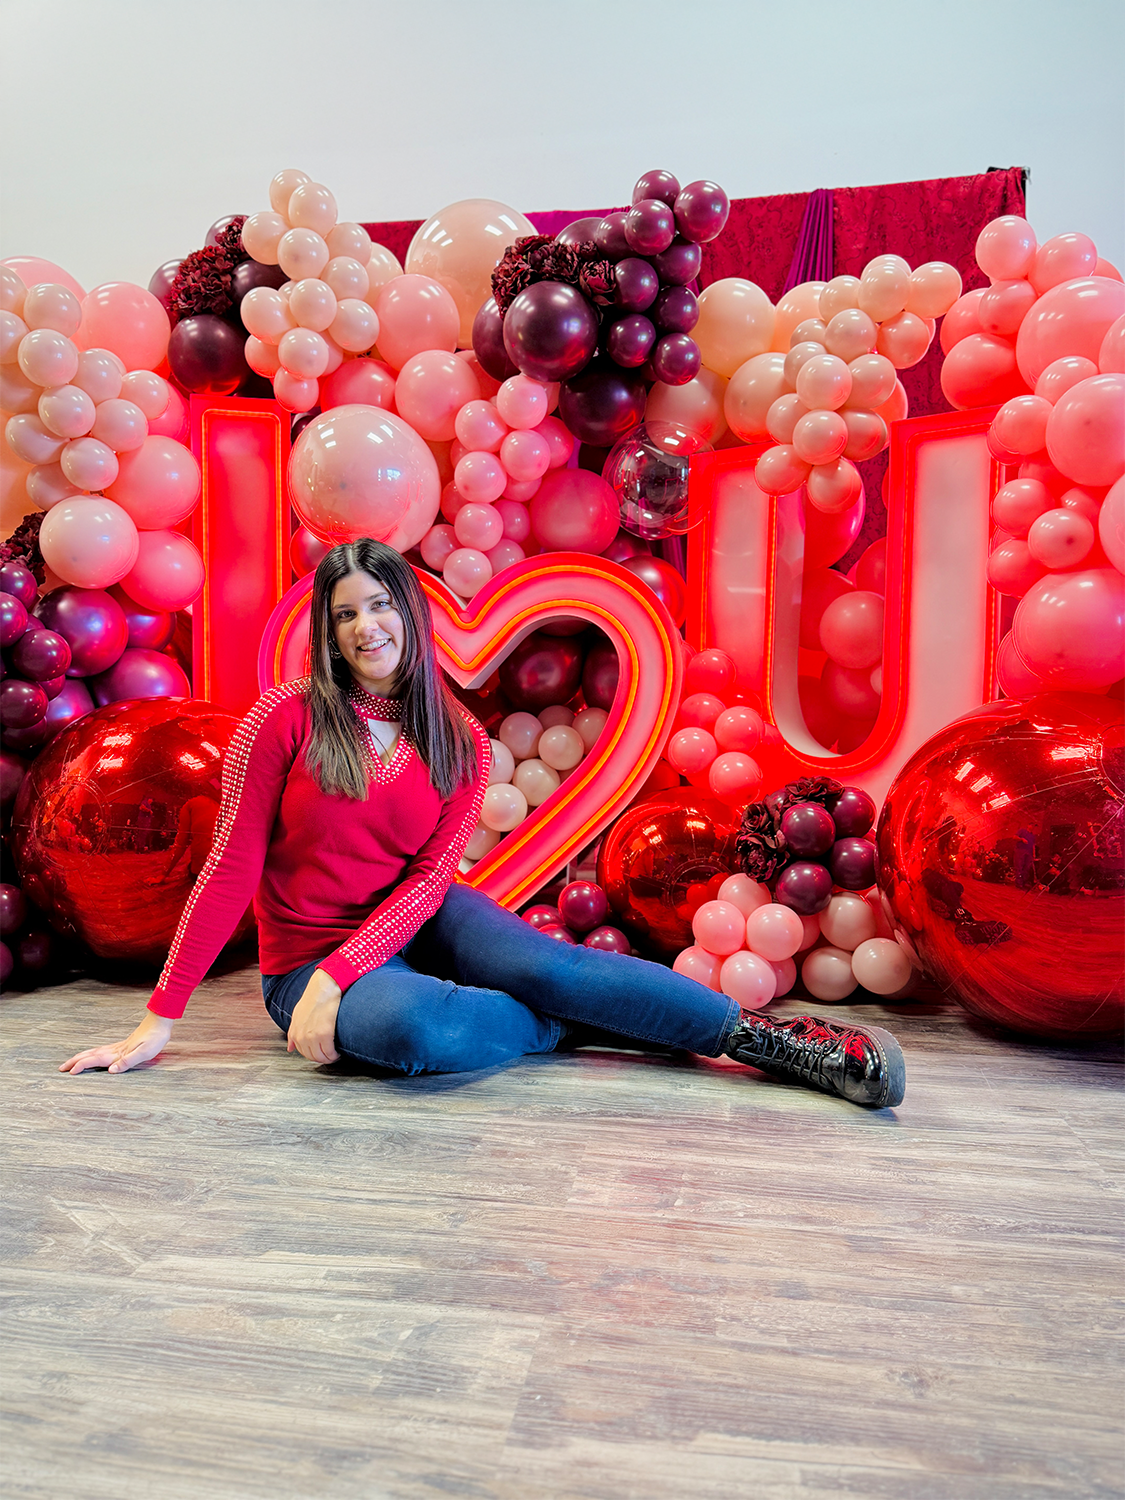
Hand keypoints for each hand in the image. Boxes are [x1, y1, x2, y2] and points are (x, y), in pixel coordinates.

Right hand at [60, 1010, 174, 1075]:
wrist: (160, 1020)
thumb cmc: (155, 1037)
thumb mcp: (145, 1052)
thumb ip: (128, 1062)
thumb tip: (111, 1071)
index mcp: (118, 1052)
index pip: (95, 1060)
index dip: (82, 1066)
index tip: (70, 1073)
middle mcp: (115, 1049)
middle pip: (90, 1055)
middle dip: (74, 1061)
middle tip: (61, 1068)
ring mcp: (118, 1046)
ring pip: (94, 1052)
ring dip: (81, 1057)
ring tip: (71, 1062)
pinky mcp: (123, 1044)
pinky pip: (102, 1050)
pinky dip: (92, 1054)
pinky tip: (93, 1055)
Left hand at [287, 968, 341, 1064]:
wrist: (324, 987)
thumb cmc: (313, 998)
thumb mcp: (297, 1015)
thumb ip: (292, 1033)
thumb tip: (290, 1048)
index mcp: (295, 1033)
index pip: (304, 1054)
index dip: (315, 1055)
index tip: (323, 1052)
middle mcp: (301, 1037)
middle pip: (313, 1058)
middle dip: (323, 1058)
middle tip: (331, 1054)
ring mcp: (312, 1036)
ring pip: (322, 1058)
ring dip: (330, 1058)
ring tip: (336, 1053)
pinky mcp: (324, 1034)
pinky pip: (330, 1053)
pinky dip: (335, 1055)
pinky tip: (339, 1051)